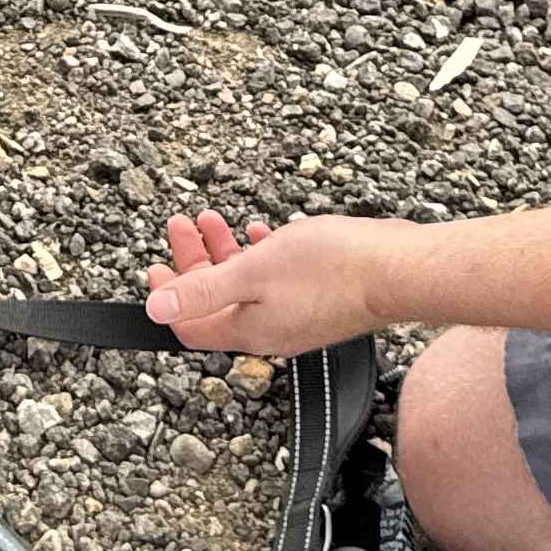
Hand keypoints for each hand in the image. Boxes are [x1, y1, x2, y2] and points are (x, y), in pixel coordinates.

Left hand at [143, 209, 390, 356]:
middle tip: (182, 225)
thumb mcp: (254, 271)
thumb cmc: (333, 268)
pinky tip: (260, 233)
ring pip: (244, 286)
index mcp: (248, 330)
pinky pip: (273, 281)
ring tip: (212, 220)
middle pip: (214, 301)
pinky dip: (257, 256)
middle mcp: (269, 329)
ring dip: (223, 252)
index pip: (189, 325)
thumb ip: (203, 290)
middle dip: (192, 262)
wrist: (398, 269)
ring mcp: (295, 315)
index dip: (165, 296)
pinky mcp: (317, 298)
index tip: (153, 267)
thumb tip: (155, 310)